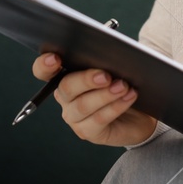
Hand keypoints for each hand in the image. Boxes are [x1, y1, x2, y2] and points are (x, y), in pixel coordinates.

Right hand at [33, 52, 157, 147]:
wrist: (139, 114)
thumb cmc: (120, 83)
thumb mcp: (112, 67)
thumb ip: (102, 59)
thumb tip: (105, 51)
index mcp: (63, 76)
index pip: (43, 70)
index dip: (45, 65)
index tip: (55, 59)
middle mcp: (65, 98)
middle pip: (66, 87)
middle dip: (86, 79)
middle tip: (106, 76)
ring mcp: (74, 117)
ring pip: (83, 105)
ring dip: (105, 95)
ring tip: (123, 86)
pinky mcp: (88, 132)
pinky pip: (99, 119)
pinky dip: (115, 106)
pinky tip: (128, 96)